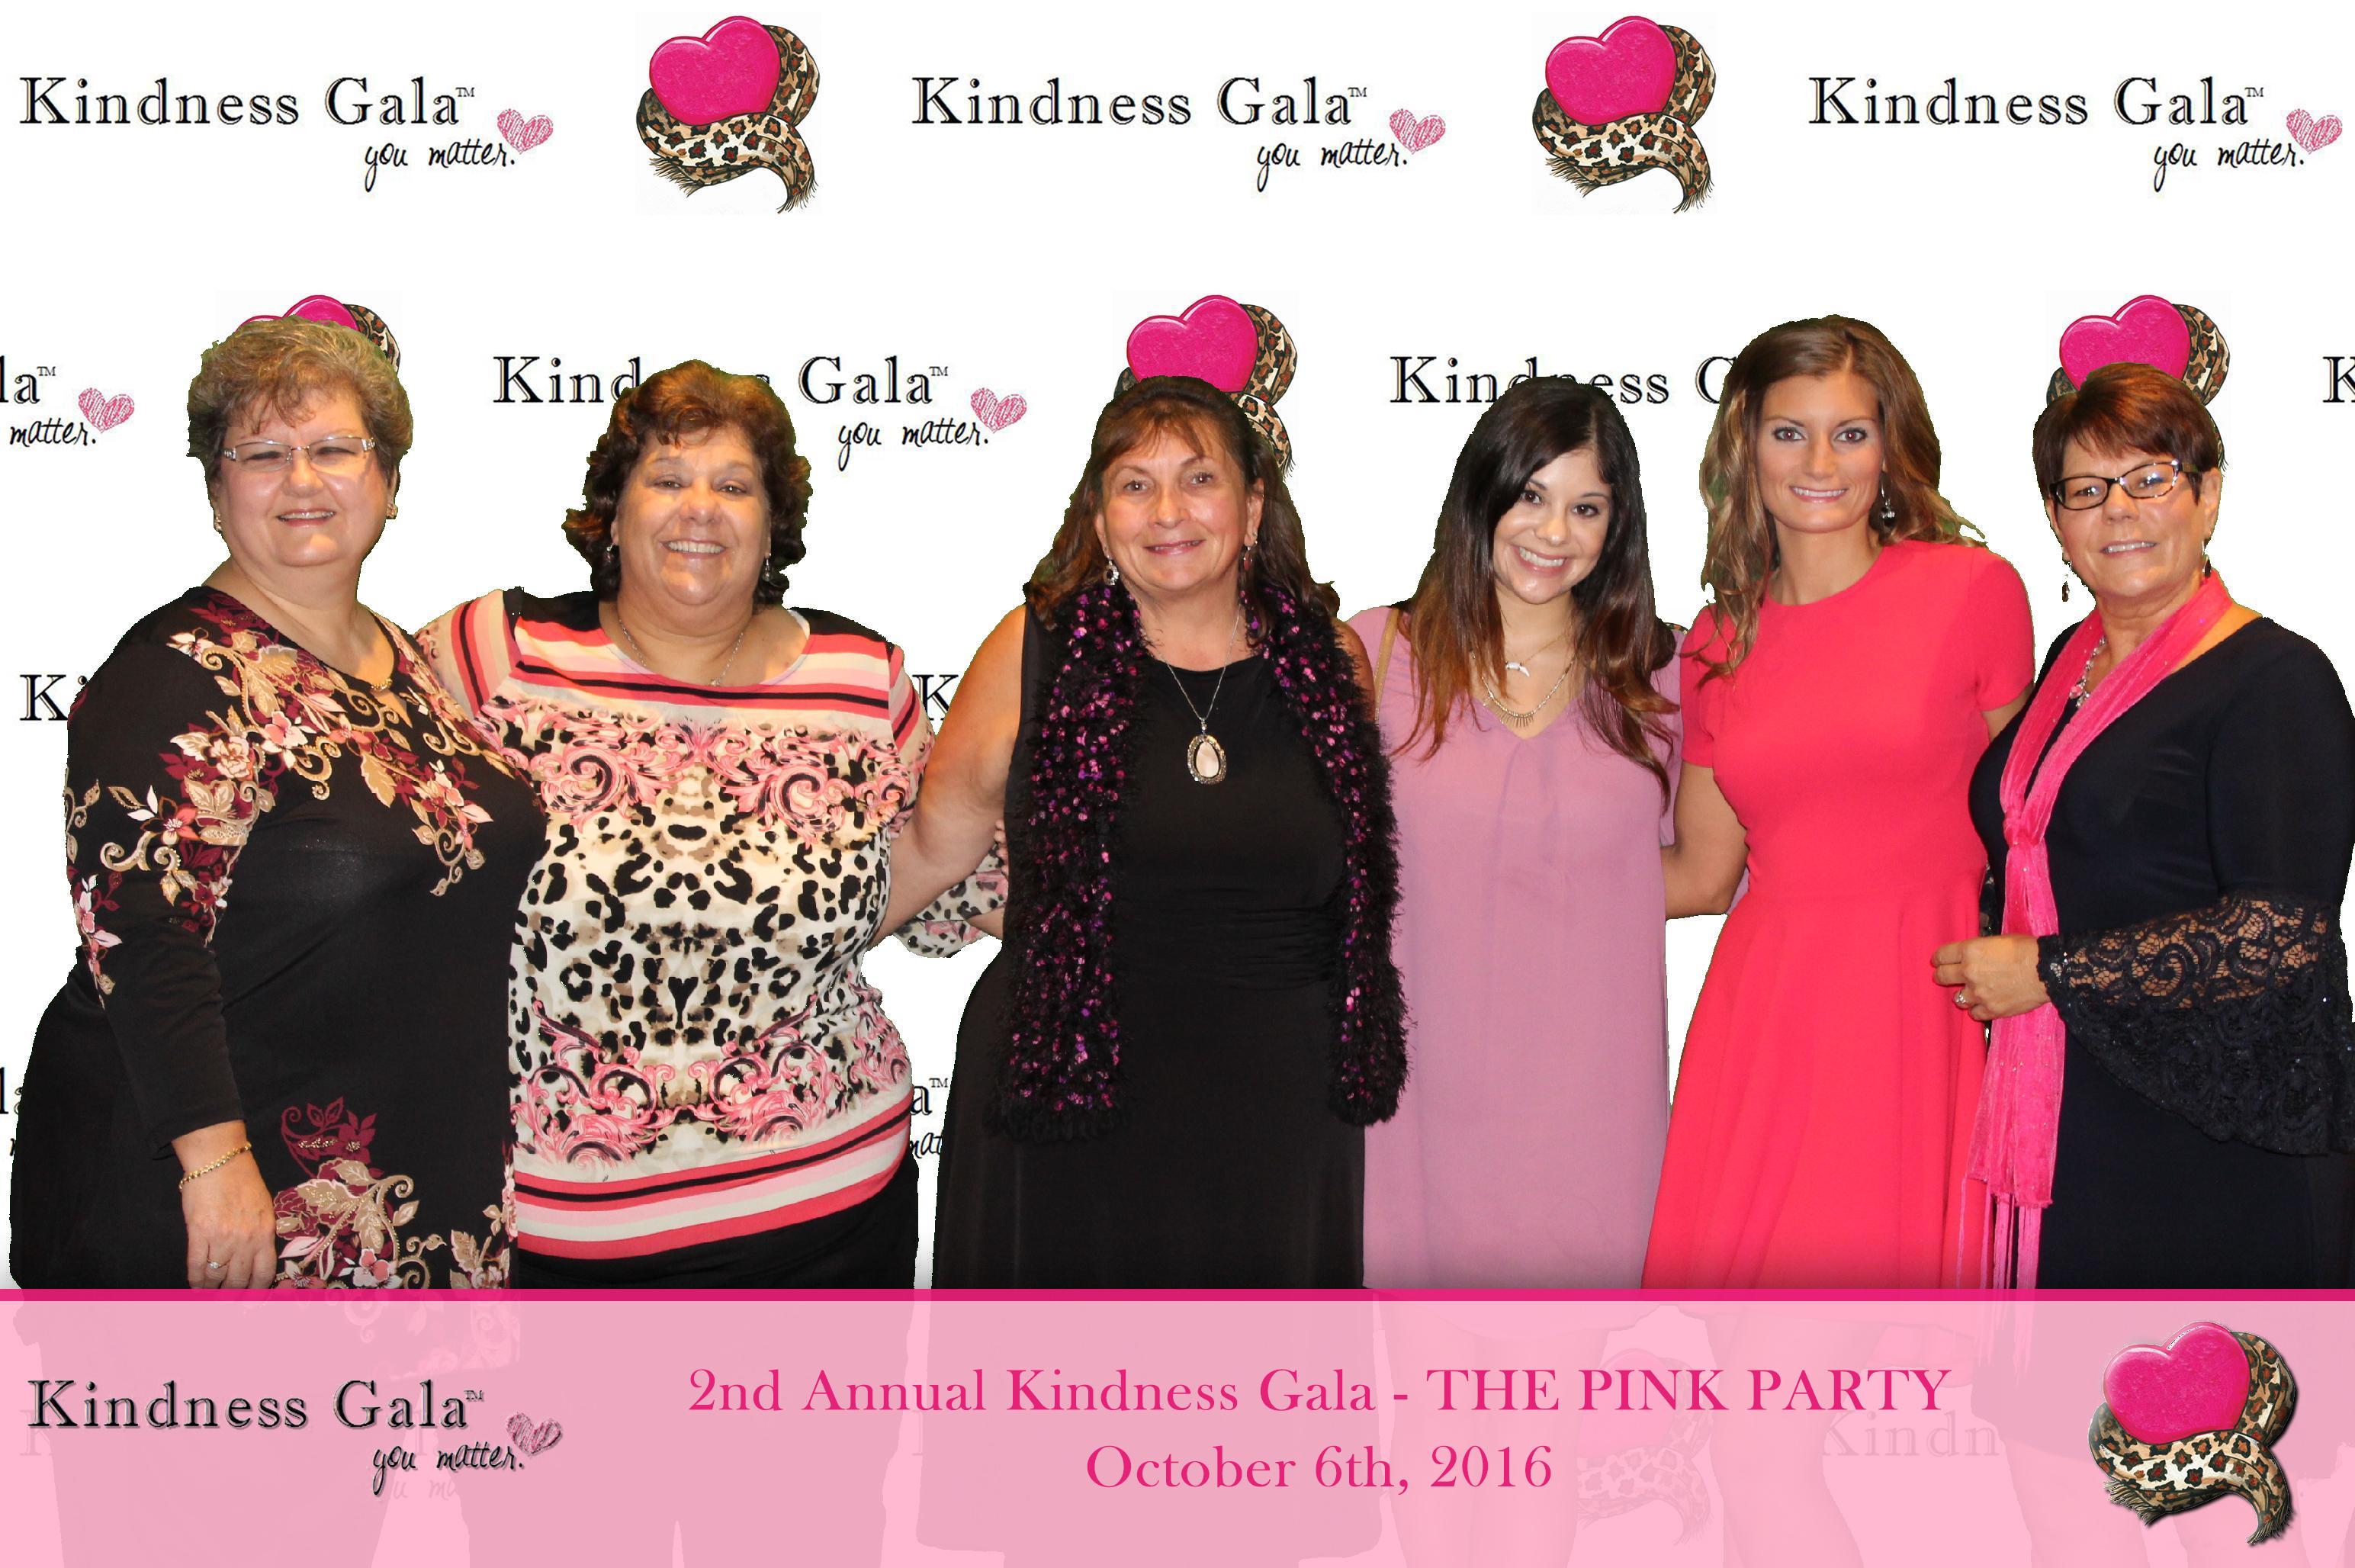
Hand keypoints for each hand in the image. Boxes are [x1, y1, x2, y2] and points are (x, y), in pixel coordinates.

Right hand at [174, 1125, 277, 1288]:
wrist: (219, 1160)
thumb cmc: (243, 1181)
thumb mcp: (264, 1207)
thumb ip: (262, 1234)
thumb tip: (257, 1260)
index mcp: (266, 1232)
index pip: (264, 1273)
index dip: (256, 1292)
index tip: (250, 1301)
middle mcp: (246, 1239)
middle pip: (239, 1280)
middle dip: (232, 1294)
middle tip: (226, 1301)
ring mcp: (222, 1237)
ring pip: (216, 1275)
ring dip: (211, 1289)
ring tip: (209, 1295)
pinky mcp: (198, 1233)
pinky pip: (196, 1265)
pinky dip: (195, 1280)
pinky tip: (194, 1286)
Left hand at [1932, 934, 2048, 1023]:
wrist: (2047, 970)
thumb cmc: (2027, 950)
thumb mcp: (1999, 940)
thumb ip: (1980, 948)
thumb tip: (1974, 953)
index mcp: (1970, 951)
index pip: (1942, 955)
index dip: (1938, 959)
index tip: (1938, 962)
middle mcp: (1969, 972)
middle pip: (1942, 977)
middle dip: (1941, 976)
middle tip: (1943, 977)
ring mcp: (1979, 993)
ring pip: (1957, 998)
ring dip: (1961, 995)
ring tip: (1967, 993)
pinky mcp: (1991, 1009)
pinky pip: (1974, 1014)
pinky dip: (1976, 1010)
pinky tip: (1982, 1006)